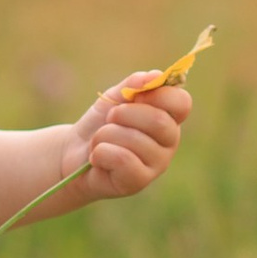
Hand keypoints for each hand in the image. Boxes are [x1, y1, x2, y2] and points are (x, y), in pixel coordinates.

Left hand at [74, 77, 191, 202]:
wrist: (73, 153)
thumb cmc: (101, 123)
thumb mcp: (115, 97)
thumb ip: (134, 84)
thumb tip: (153, 76)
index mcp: (169, 118)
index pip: (182, 102)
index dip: (158, 95)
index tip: (135, 95)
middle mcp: (169, 142)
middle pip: (159, 121)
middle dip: (125, 114)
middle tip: (110, 117)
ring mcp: (157, 164)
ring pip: (135, 140)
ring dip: (106, 134)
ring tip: (99, 140)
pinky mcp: (138, 181)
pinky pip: (122, 159)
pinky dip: (101, 152)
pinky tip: (97, 158)